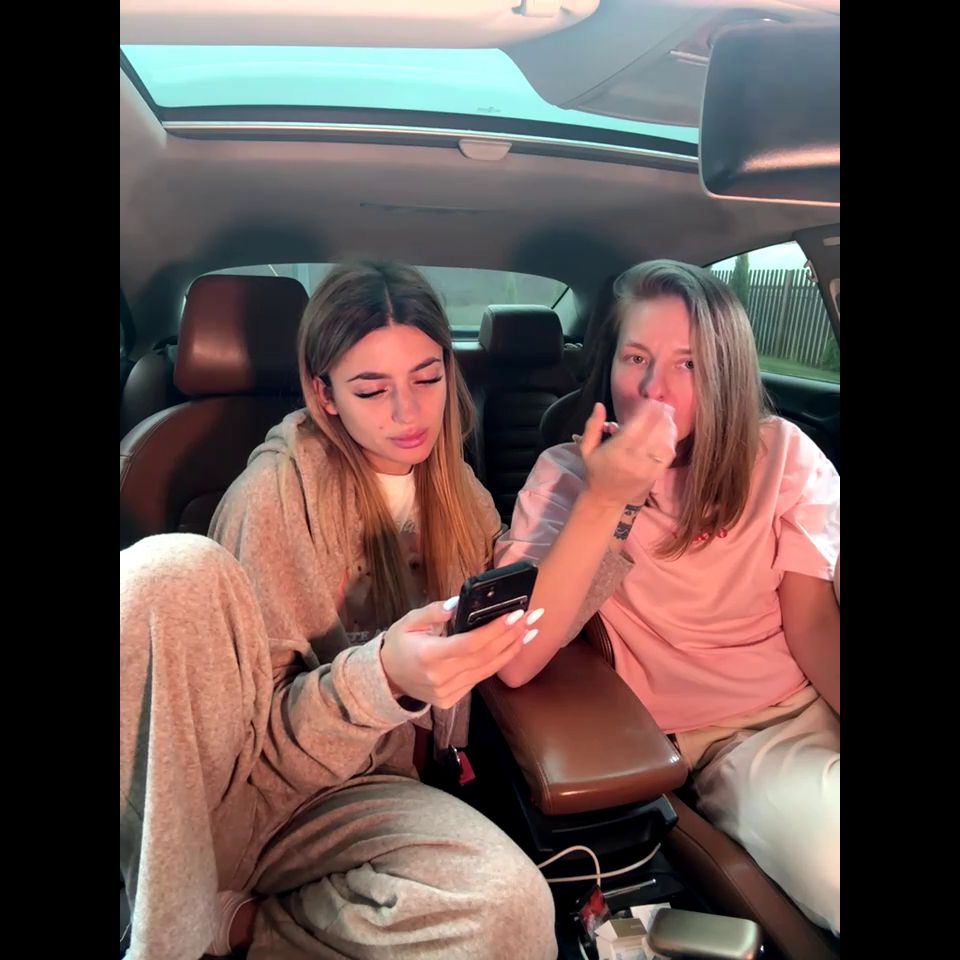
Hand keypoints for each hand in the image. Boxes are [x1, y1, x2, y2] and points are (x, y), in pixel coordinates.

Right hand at [379, 599, 542, 707]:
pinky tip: (513, 647)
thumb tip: (459, 603)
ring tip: (531, 630)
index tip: (515, 614)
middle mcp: (441, 678)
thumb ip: (433, 612)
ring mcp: (448, 692)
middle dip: (511, 635)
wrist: (386, 680)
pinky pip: (480, 678)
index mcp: (429, 656)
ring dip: (512, 649)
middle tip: (532, 617)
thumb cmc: (399, 645)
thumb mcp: (408, 622)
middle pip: (485, 656)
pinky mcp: (453, 699)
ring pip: (488, 669)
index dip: (495, 630)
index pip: (470, 644)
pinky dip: (499, 662)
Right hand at [577, 401, 675, 507]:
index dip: (647, 410)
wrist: (606, 499)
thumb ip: (593, 426)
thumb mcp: (587, 448)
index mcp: (616, 450)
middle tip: (661, 403)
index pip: (637, 424)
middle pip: (654, 430)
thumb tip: (599, 405)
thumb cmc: (596, 471)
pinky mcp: (655, 474)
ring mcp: (647, 467)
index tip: (649, 401)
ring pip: (664, 441)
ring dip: (668, 424)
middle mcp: (634, 458)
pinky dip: (671, 439)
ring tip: (668, 413)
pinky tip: (670, 430)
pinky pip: (668, 454)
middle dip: (660, 413)